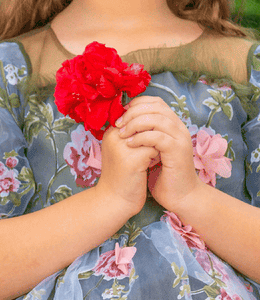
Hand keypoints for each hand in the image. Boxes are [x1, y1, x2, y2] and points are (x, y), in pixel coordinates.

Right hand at [95, 124, 158, 216]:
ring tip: (150, 159)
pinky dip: (157, 157)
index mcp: (111, 132)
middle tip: (151, 151)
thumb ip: (133, 135)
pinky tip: (150, 167)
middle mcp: (114, 136)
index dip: (148, 126)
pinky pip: (154, 148)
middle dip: (154, 134)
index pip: (136, 114)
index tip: (147, 143)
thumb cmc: (122, 176)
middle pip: (145, 122)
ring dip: (156, 145)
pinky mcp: (132, 159)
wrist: (114, 201)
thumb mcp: (123, 151)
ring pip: (152, 134)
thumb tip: (154, 120)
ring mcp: (122, 147)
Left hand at [116, 96, 201, 211]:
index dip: (136, 104)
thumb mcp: (148, 150)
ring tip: (122, 134)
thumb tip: (120, 123)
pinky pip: (158, 137)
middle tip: (119, 124)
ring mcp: (180, 139)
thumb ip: (141, 135)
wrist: (179, 197)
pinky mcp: (178, 151)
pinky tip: (130, 145)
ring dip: (135, 124)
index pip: (155, 102)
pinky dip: (142, 138)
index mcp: (172, 125)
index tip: (120, 115)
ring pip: (157, 118)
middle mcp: (178, 128)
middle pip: (156, 106)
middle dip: (133, 112)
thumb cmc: (162, 175)